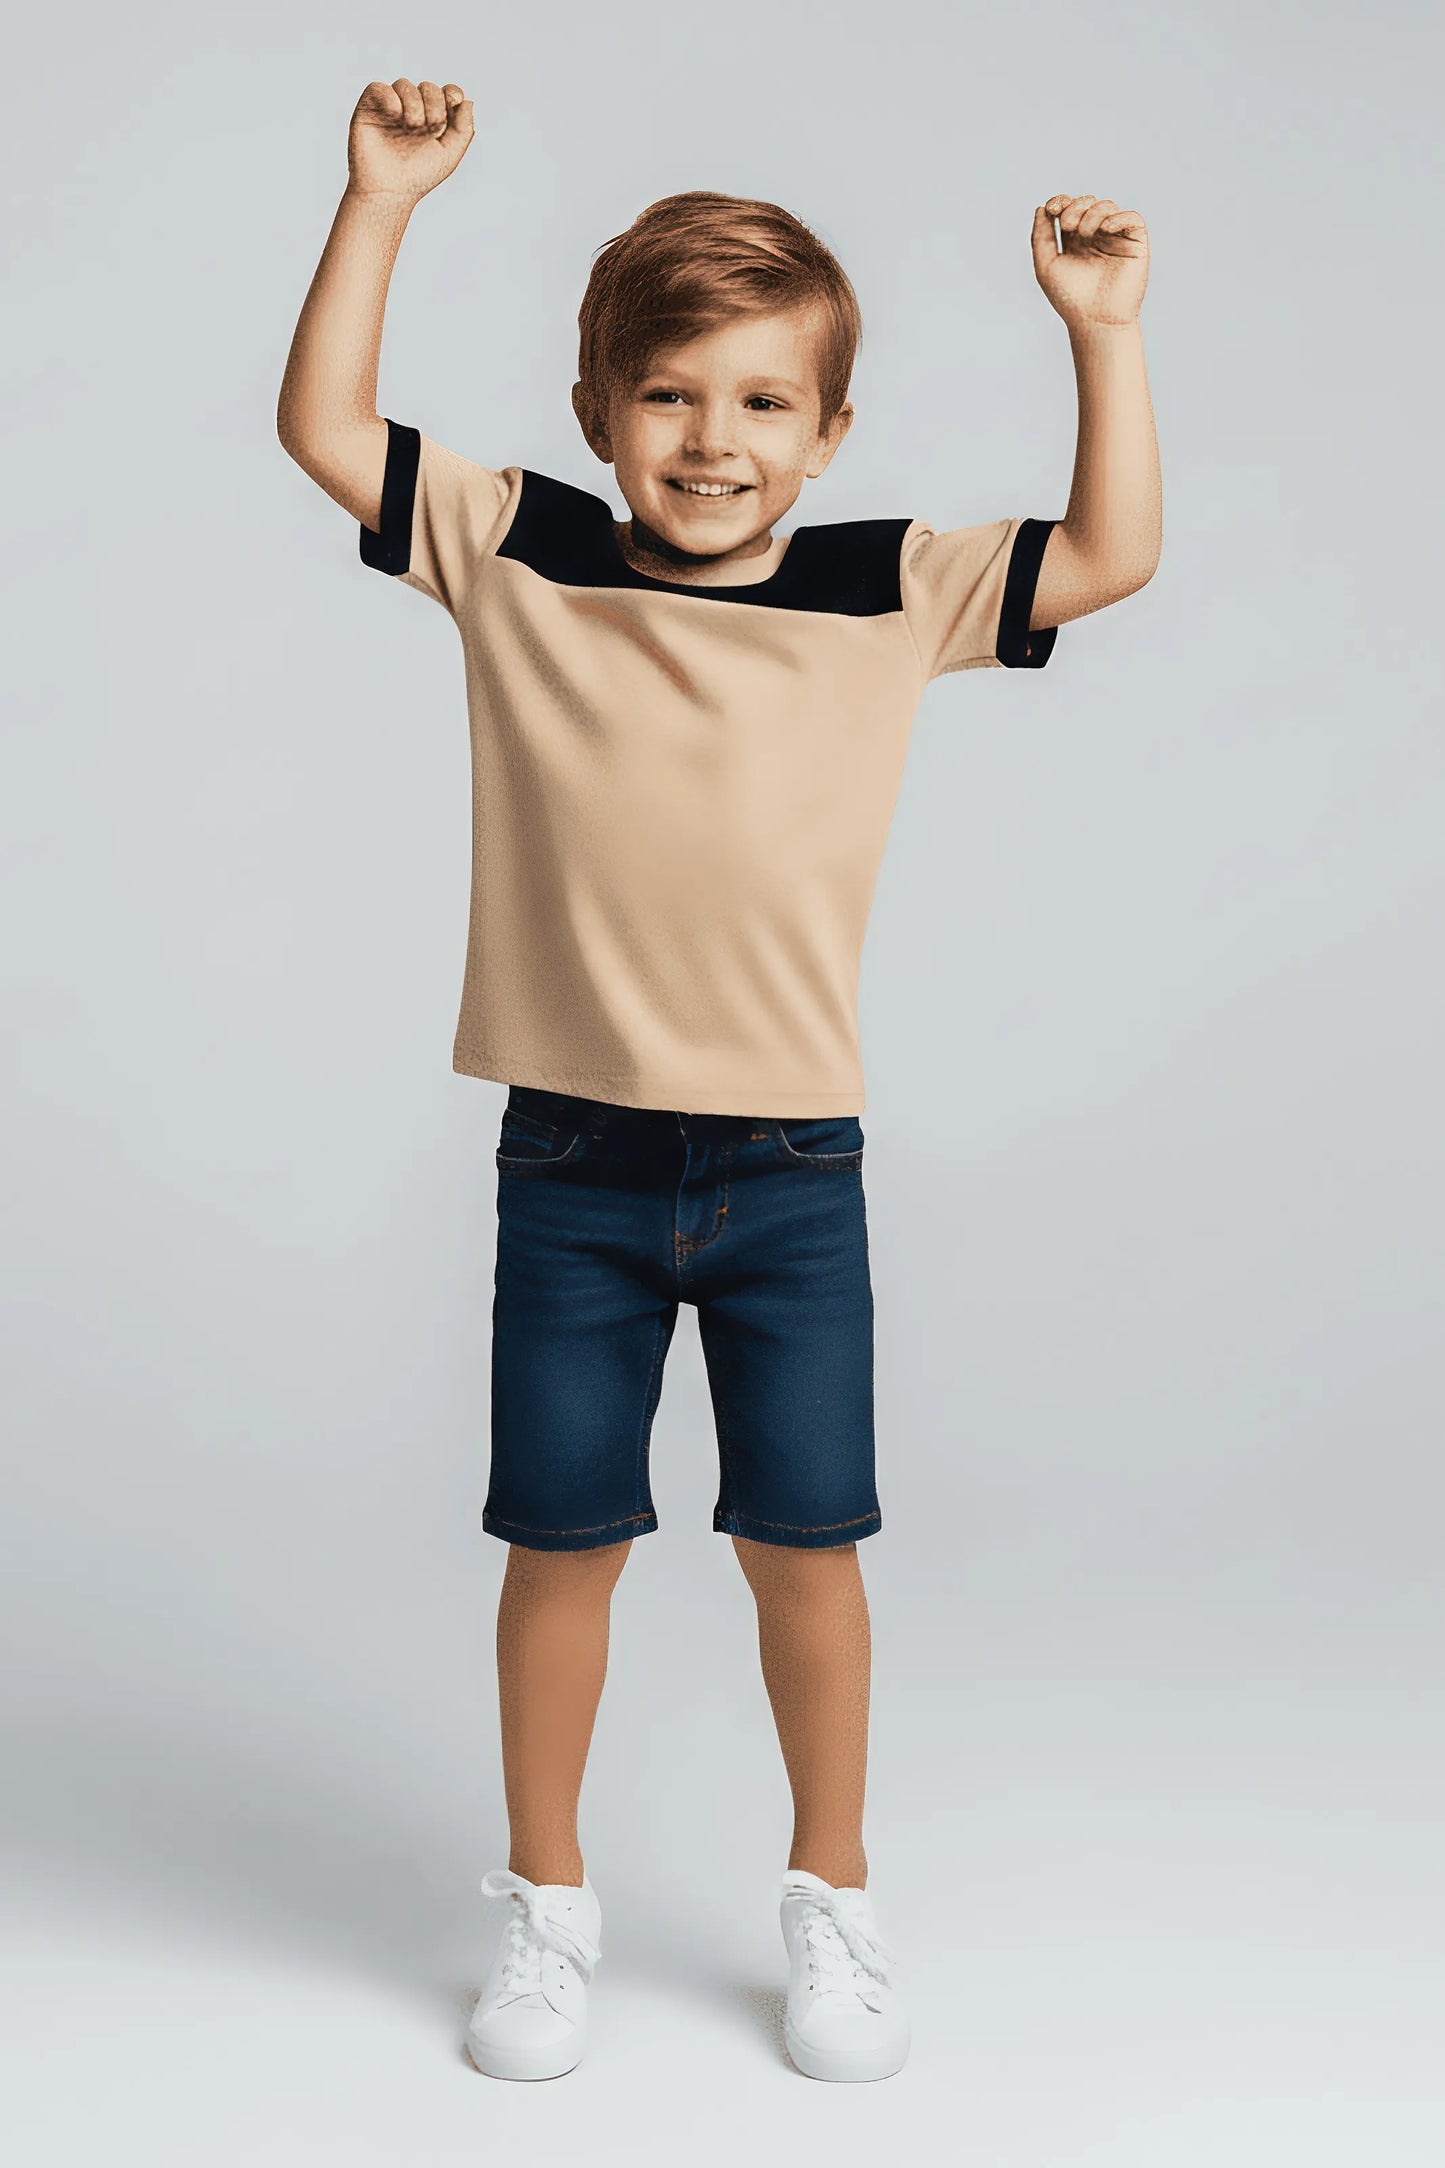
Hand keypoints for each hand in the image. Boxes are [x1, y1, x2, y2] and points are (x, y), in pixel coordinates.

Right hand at [347, 79, 473, 204]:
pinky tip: (395, 116)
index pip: (446, 93)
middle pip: (428, 87)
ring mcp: (390, 108)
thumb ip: (464, 129)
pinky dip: (391, 98)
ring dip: (414, 104)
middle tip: (431, 128)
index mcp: (432, 119)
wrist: (388, 192)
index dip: (452, 93)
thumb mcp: (449, 155)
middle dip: (435, 104)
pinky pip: (379, 88)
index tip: (454, 102)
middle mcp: (411, 110)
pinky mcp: (369, 107)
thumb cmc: (417, 177)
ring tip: (412, 128)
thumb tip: (468, 101)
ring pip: (404, 85)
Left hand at [1031, 195, 1148, 330]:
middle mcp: (1096, 237)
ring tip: (1086, 235)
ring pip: (1108, 206)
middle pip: (1087, 203)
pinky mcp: (1135, 244)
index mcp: (1075, 241)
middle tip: (1069, 225)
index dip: (1061, 201)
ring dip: (1093, 214)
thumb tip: (1041, 207)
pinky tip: (1105, 229)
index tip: (1052, 208)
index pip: (1069, 208)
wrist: (1095, 320)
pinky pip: (1132, 217)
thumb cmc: (1070, 299)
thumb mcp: (1046, 265)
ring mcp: (1116, 239)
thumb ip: (1040, 236)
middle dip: (1076, 207)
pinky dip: (1118, 217)